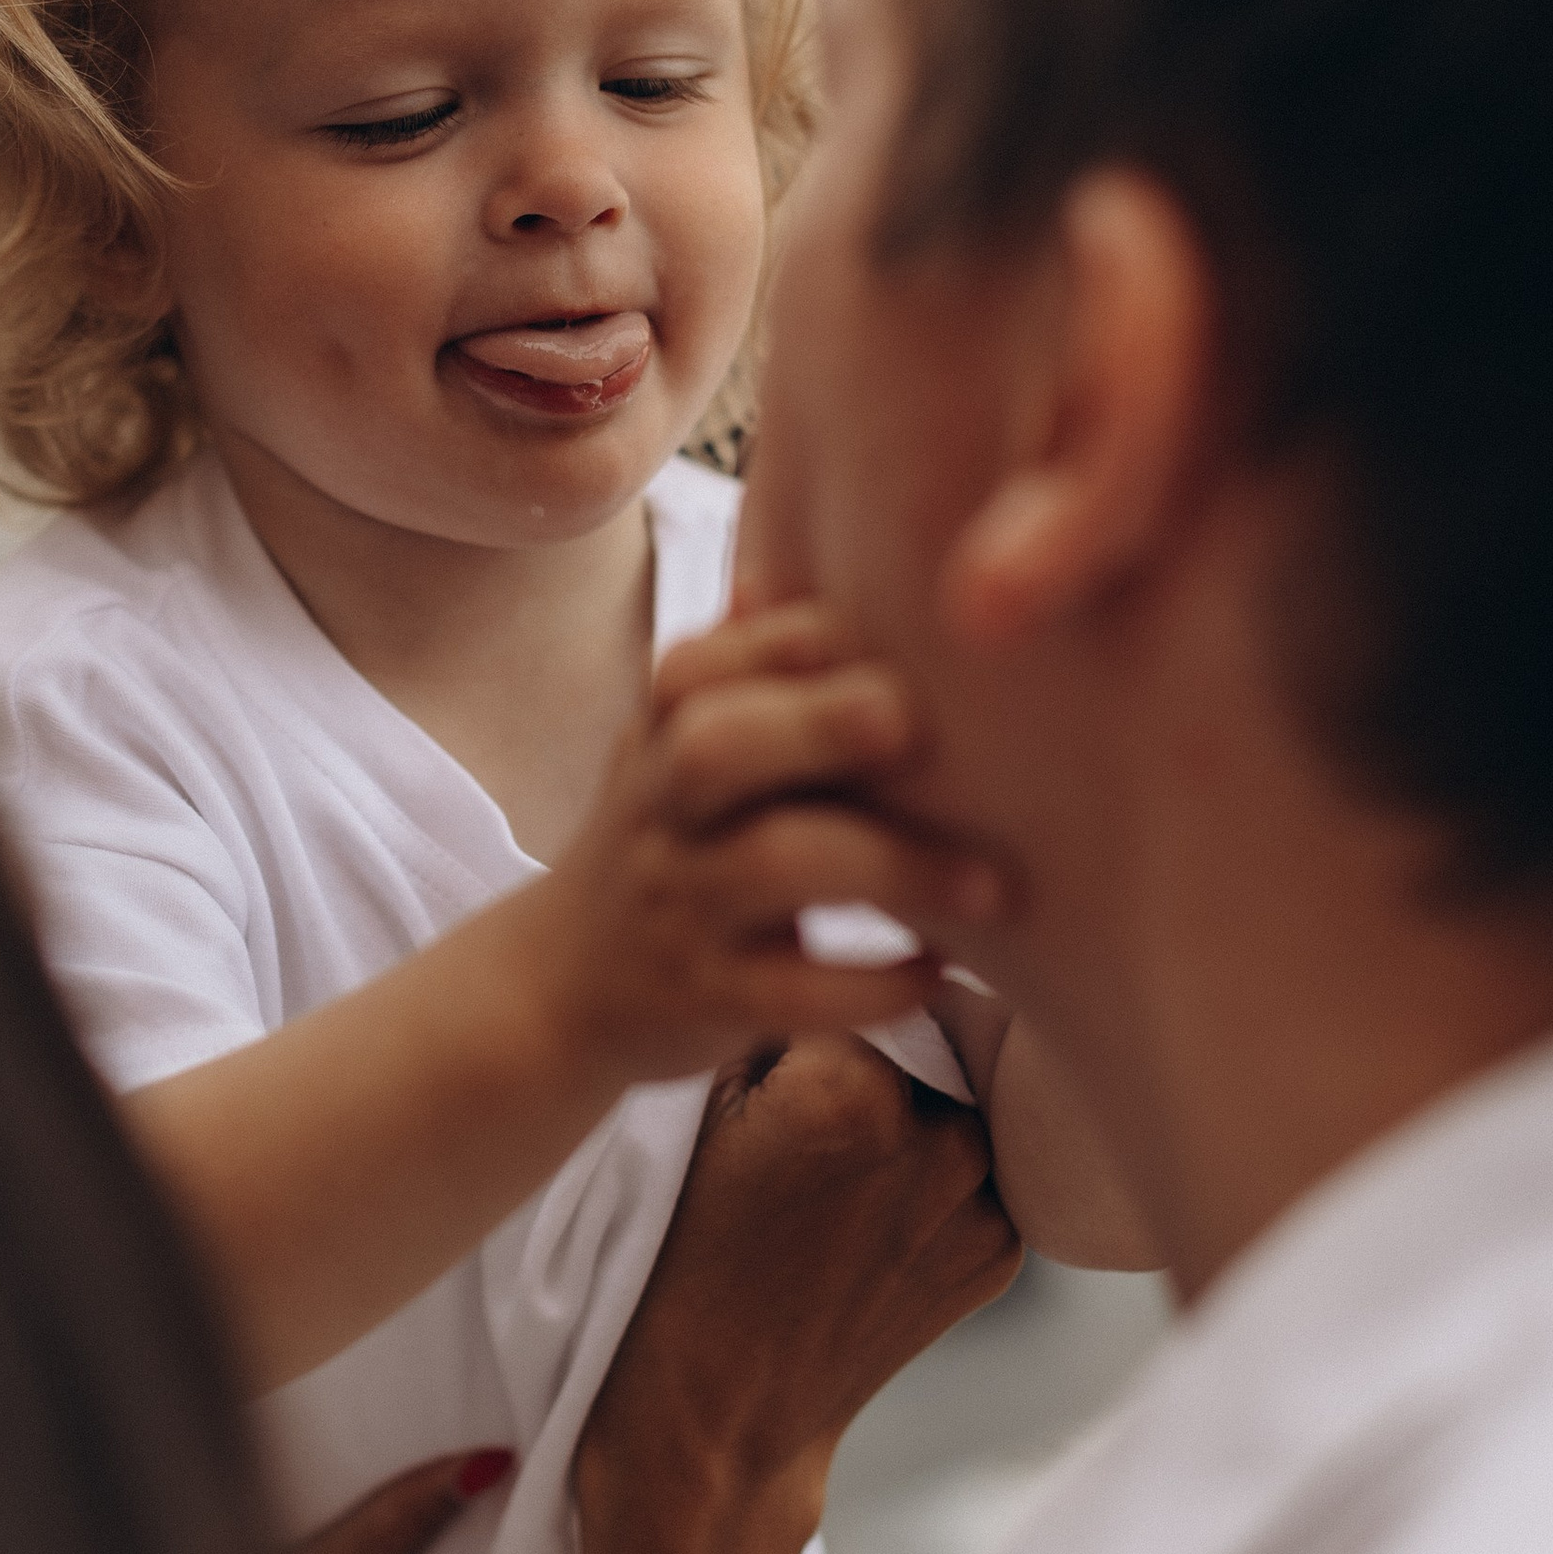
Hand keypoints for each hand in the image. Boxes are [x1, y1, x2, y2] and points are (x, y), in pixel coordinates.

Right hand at [522, 605, 1005, 1094]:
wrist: (559, 987)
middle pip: (717, 746)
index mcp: (661, 728)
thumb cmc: (665, 840)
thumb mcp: (674, 745)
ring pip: (771, 865)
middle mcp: (659, 807)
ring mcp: (678, 904)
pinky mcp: (705, 999)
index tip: (903, 641)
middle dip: (818, 726)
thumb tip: (808, 554)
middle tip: (918, 726)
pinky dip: (873, 986)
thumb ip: (744, 666)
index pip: (711, 662)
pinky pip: (791, 993)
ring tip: (993, 885)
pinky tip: (938, 970)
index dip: (801, 642)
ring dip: (893, 866)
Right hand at [529, 1033, 1019, 1553]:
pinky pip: (983, 1169)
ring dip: (922, 1103)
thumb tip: (834, 966)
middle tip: (822, 1101)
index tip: (792, 1031)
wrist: (718, 1421)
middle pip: (926, 1031)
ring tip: (849, 1160)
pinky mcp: (1003, 1251)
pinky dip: (941, 1174)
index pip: (856, 982)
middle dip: (884, 1045)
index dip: (816, 999)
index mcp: (850, 1089)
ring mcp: (980, 1200)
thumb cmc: (681, 1266)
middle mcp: (937, 1137)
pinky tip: (876, 1211)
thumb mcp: (702, 1115)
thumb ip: (775, 1027)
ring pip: (960, 1097)